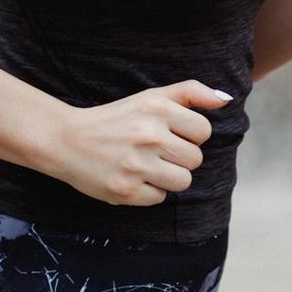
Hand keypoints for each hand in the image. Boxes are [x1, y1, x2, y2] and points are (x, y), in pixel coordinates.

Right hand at [47, 80, 230, 204]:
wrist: (66, 140)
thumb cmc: (115, 119)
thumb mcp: (150, 97)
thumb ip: (190, 93)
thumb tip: (225, 100)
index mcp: (157, 109)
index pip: (203, 131)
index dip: (190, 135)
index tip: (171, 134)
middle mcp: (148, 136)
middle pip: (195, 159)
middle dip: (180, 157)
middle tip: (156, 151)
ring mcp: (136, 165)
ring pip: (182, 181)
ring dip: (169, 177)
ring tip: (147, 166)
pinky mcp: (124, 191)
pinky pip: (159, 198)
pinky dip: (149, 191)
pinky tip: (132, 177)